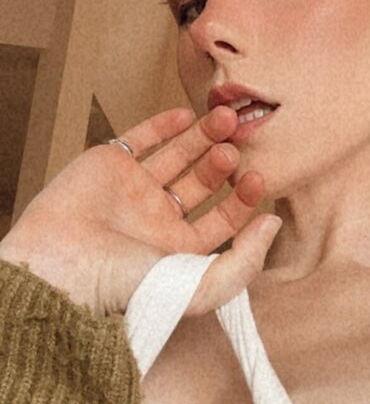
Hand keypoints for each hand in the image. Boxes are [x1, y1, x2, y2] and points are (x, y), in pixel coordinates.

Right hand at [0, 106, 280, 314]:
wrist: (62, 266)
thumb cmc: (126, 287)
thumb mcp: (200, 288)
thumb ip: (244, 262)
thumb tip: (273, 225)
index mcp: (178, 252)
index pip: (221, 220)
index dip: (243, 199)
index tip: (259, 178)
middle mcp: (156, 220)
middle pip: (201, 183)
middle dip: (223, 161)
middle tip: (238, 144)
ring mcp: (132, 191)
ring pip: (176, 157)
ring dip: (202, 137)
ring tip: (225, 118)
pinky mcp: (107, 165)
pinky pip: (140, 139)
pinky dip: (163, 125)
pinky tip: (187, 115)